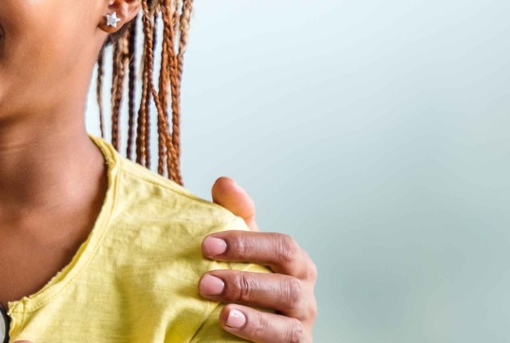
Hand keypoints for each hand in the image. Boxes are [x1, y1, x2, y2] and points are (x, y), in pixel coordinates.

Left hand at [201, 177, 317, 342]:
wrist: (245, 329)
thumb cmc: (244, 282)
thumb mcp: (239, 249)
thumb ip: (233, 217)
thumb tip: (225, 182)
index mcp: (294, 264)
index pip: (281, 247)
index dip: (246, 244)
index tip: (206, 244)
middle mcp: (303, 296)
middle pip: (288, 286)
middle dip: (246, 283)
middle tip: (205, 283)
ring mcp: (300, 327)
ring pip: (290, 326)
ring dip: (255, 319)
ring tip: (223, 314)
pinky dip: (260, 338)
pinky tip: (233, 330)